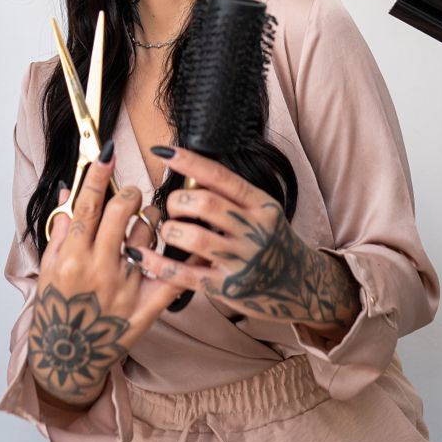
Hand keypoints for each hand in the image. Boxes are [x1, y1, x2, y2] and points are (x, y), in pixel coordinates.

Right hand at [28, 144, 180, 406]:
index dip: (98, 175)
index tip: (107, 154)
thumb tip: (68, 190)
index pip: (88, 205)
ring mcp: (126, 289)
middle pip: (120, 212)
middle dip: (129, 193)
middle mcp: (100, 271)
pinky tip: (191, 244)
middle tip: (131, 193)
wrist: (70, 358)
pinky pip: (172, 277)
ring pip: (148, 235)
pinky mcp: (147, 307)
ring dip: (149, 220)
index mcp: (73, 258)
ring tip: (144, 222)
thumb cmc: (59, 309)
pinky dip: (184, 258)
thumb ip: (61, 229)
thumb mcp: (50, 268)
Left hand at [135, 147, 360, 340]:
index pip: (223, 177)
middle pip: (206, 204)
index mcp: (263, 206)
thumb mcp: (264, 213)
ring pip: (194, 237)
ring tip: (168, 229)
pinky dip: (158, 263)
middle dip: (179, 200)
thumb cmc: (273, 243)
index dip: (191, 162)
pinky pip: (185, 275)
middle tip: (173, 206)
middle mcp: (255, 231)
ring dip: (171, 229)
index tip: (166, 152)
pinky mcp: (227, 289)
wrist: (301, 286)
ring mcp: (242, 262)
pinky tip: (140, 254)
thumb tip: (192, 173)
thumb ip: (235, 197)